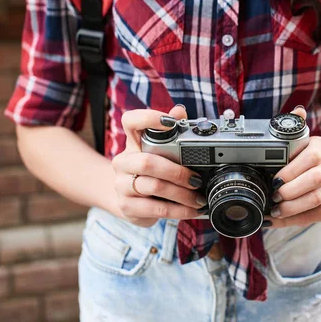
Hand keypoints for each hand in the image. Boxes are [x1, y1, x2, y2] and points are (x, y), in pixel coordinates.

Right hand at [111, 105, 204, 226]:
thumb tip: (179, 110)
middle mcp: (123, 162)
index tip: (170, 123)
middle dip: (177, 172)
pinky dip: (178, 211)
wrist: (125, 200)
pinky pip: (156, 209)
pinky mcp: (127, 206)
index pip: (131, 121)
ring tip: (199, 199)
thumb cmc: (147, 172)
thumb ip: (171, 132)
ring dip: (182, 194)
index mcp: (132, 143)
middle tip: (197, 180)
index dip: (148, 119)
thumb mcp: (157, 152)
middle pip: (147, 162)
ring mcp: (122, 185)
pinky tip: (191, 211)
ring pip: (154, 187)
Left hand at [265, 106, 320, 227]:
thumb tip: (298, 110)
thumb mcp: (300, 141)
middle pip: (316, 180)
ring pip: (318, 199)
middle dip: (291, 190)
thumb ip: (296, 126)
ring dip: (294, 207)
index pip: (311, 157)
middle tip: (275, 196)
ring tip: (277, 209)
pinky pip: (319, 215)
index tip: (275, 180)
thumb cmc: (306, 159)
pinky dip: (297, 219)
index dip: (292, 170)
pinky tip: (282, 219)